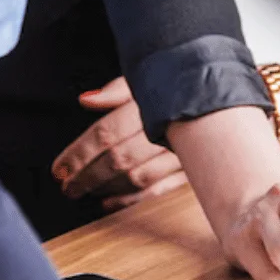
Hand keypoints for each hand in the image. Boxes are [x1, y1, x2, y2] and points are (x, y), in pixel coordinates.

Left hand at [51, 77, 186, 209]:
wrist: (220, 100)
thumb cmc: (181, 86)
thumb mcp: (149, 77)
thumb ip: (116, 90)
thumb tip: (86, 100)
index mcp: (150, 105)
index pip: (106, 133)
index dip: (79, 153)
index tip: (59, 168)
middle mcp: (166, 131)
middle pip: (118, 159)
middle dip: (87, 176)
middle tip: (67, 186)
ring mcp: (181, 154)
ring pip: (137, 178)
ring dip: (105, 188)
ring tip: (84, 190)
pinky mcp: (191, 170)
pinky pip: (158, 190)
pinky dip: (130, 200)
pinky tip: (108, 202)